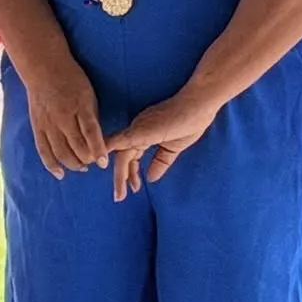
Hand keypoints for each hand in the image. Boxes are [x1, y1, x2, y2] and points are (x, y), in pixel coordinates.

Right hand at [26, 61, 104, 179]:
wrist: (43, 68)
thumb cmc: (71, 79)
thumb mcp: (88, 94)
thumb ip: (92, 117)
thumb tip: (98, 141)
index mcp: (80, 106)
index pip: (90, 132)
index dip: (97, 149)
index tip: (103, 163)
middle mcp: (63, 116)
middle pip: (76, 146)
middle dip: (88, 159)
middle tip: (95, 163)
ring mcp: (48, 123)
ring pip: (61, 151)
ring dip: (73, 164)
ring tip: (83, 167)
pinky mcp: (38, 126)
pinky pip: (44, 150)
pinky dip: (52, 164)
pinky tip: (60, 174)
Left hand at [105, 88, 221, 199]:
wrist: (199, 105)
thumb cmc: (190, 121)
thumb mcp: (174, 148)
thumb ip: (161, 162)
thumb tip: (151, 179)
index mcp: (145, 133)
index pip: (132, 155)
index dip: (131, 172)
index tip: (134, 188)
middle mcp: (136, 130)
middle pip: (123, 157)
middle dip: (121, 178)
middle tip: (119, 197)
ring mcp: (137, 129)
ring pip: (121, 155)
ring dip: (119, 175)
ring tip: (119, 194)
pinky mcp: (140, 130)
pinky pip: (120, 142)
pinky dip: (108, 152)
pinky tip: (102, 163)